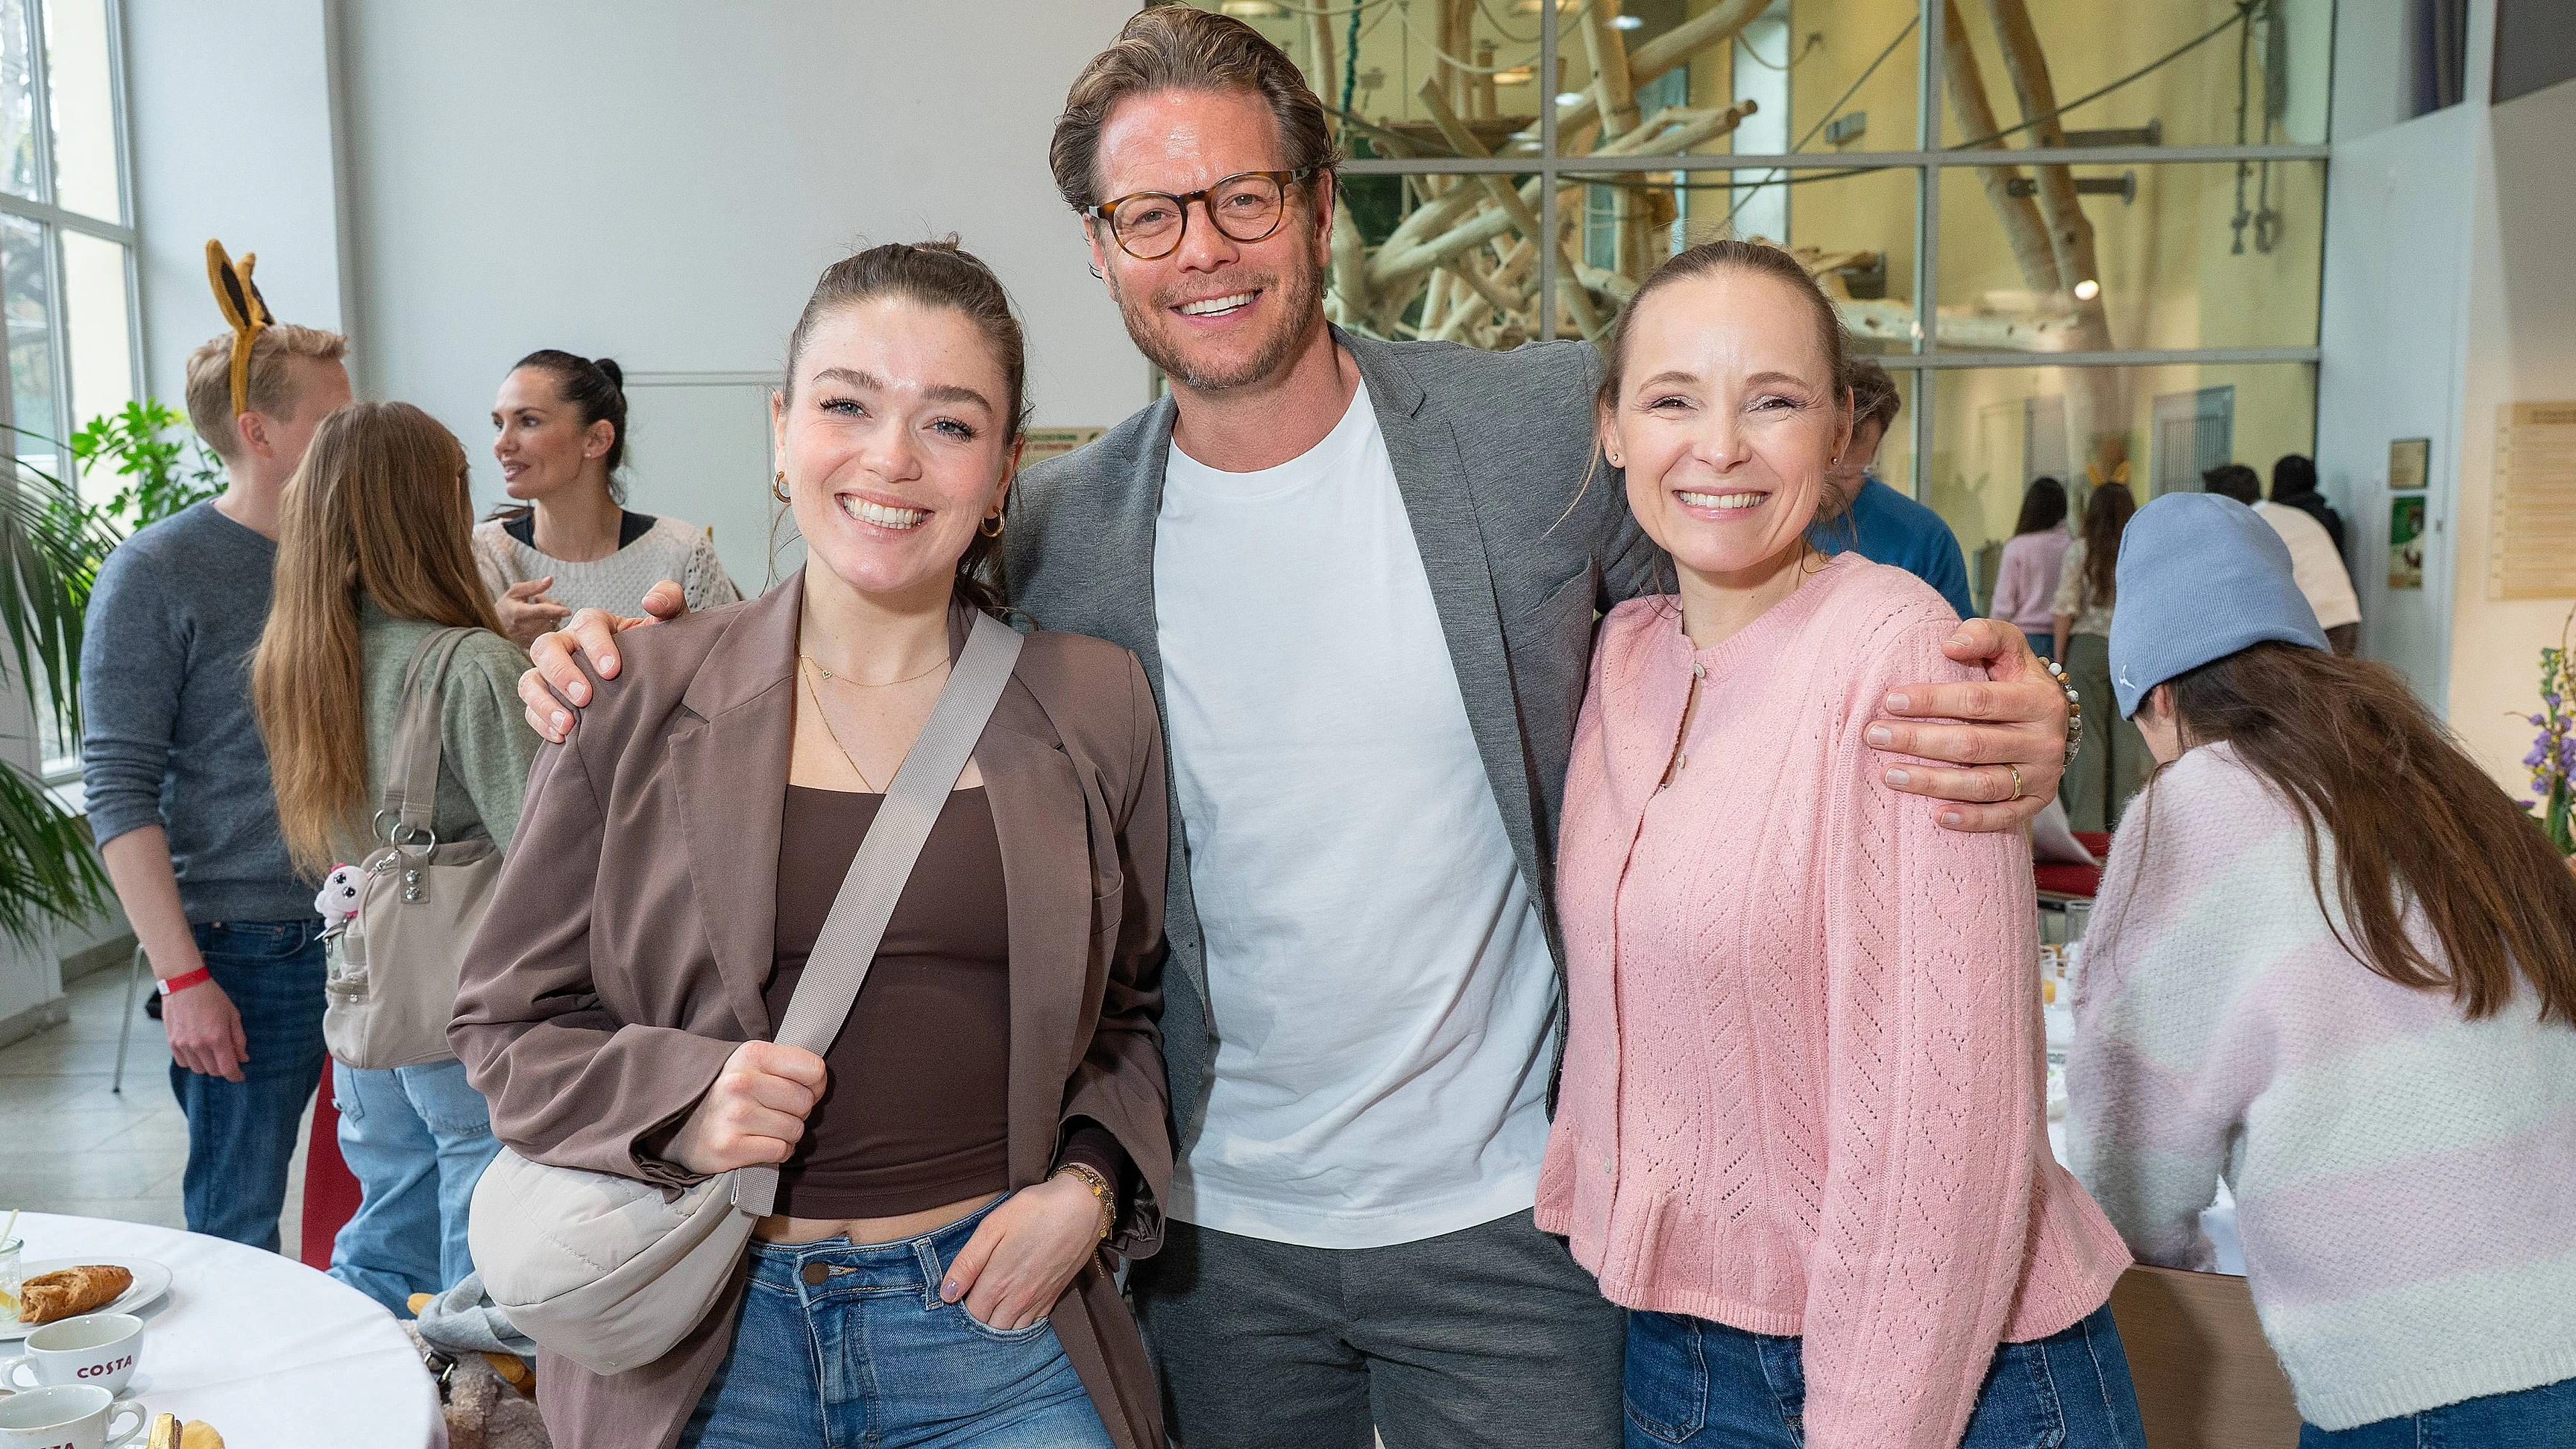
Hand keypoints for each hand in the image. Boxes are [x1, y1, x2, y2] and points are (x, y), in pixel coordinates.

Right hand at [163, 978, 246, 1081]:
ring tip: (213, 1053)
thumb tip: (243, 1058)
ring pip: (198, 1069)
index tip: (240, 1076)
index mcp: (217, 1038)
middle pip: (213, 1071)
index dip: (236, 1076)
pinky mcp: (172, 1042)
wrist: (184, 984)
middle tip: (228, 1058)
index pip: (227, 1068)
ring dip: (208, 1065)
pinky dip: (192, 1061)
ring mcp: (183, 1045)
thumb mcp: (232, 1014)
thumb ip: (238, 1039)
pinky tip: (198, 1051)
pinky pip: (183, 1063)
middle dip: (224, 1068)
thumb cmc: (211, 996)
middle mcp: (198, 1045)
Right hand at [494, 577, 571, 648]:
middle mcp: (525, 628)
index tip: (568, 611)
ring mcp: (530, 638)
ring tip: (536, 612)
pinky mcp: (533, 646)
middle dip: (551, 605)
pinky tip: (538, 622)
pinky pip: (551, 634)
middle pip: (551, 617)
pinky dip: (549, 626)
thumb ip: (533, 586)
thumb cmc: (505, 608)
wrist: (494, 629)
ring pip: (553, 625)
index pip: (541, 611)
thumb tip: (550, 579)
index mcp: (519, 613)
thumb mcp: (515, 592)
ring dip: (551, 616)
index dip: (555, 610)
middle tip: (538, 599)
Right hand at [517, 580, 686, 741]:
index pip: (587, 625)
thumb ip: (668, 600)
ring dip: (544, 701)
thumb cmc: (655, 648)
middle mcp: (567, 644)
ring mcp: (552, 672)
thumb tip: (651, 601)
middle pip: (546, 647)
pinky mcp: (547, 698)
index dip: (596, 645)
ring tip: (569, 724)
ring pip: (530, 679)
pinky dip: (541, 722)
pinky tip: (563, 737)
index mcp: (594, 624)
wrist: (651, 679)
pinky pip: (530, 708)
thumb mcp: (669, 623)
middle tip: (585, 697)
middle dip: (561, 672)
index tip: (613, 671)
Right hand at [664, 1040, 826, 1175]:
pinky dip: (777, 1151)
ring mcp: (734, 1115)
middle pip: (805, 1102)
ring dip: (786, 1134)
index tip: (798, 1089)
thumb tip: (821, 1082)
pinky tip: (759, 1143)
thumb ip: (789, 1064)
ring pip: (795, 1129)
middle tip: (774, 1111)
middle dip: (797, 1112)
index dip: (814, 1084)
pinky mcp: (729, 1146)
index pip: (814, 1069)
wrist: (681, 1124)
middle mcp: (740, 1082)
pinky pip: (780, 1150)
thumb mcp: (754, 1064)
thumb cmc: (730, 1093)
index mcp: (752, 1055)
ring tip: (763, 1128)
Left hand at [938, 1174, 1103, 1331]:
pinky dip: (1018, 1323)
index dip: (959, 1308)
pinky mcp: (1053, 1298)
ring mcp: (1037, 1301)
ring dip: (996, 1325)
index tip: (956, 1296)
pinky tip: (1013, 1308)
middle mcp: (1017, 1299)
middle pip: (988, 1328)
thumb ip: (967, 1262)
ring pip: (1010, 1331)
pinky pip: (1031, 1325)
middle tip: (972, 1300)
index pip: (970, 1314)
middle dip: (976, 1320)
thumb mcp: (993, 1226)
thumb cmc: (1035, 1210)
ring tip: (990, 1306)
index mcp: (997, 1281)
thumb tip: (947, 1294)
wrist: (1083, 1207)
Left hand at [1865, 617, 2067, 832]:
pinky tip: (1935, 817)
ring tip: (1889, 774)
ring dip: (1932, 782)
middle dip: (1918, 741)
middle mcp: (2045, 740)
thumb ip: (1984, 635)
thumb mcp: (2009, 648)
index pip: (1978, 701)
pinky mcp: (2037, 802)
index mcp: (2038, 698)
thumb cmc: (2014, 679)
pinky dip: (1970, 819)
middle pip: (1973, 745)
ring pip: (1982, 785)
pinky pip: (2002, 817)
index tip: (1890, 700)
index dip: (1932, 701)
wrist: (2051, 720)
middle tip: (1874, 736)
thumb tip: (1950, 643)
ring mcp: (2042, 775)